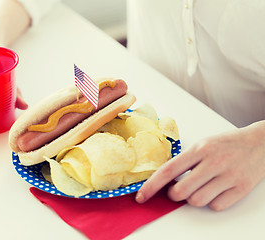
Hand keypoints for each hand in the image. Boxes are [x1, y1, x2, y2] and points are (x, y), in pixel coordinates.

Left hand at [136, 121, 264, 210]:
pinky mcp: (241, 188)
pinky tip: (215, 190)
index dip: (151, 186)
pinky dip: (211, 202)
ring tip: (199, 187)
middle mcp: (213, 162)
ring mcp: (228, 176)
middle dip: (173, 194)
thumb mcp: (203, 144)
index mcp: (199, 149)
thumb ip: (185, 161)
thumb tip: (165, 181)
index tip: (141, 196)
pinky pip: (216, 206)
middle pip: (180, 191)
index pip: (168, 170)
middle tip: (177, 189)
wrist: (260, 142)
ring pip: (197, 201)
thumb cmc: (226, 144)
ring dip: (192, 198)